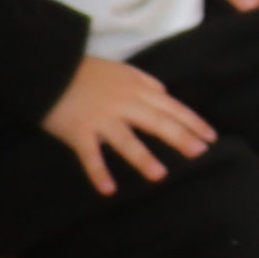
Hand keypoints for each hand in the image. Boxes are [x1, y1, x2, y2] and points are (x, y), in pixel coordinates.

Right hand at [44, 51, 213, 193]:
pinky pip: (90, 155)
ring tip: (160, 175)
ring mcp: (100, 118)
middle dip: (180, 137)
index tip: (211, 137)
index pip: (170, 106)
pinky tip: (108, 190)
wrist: (48, 67)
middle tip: (200, 153)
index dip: (192, 121)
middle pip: (156, 122)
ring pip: (126, 139)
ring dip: (142, 158)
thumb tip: (165, 93)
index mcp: (135, 89)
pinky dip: (98, 172)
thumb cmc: (84, 71)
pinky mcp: (78, 131)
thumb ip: (144, 81)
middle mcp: (122, 104)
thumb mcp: (120, 69)